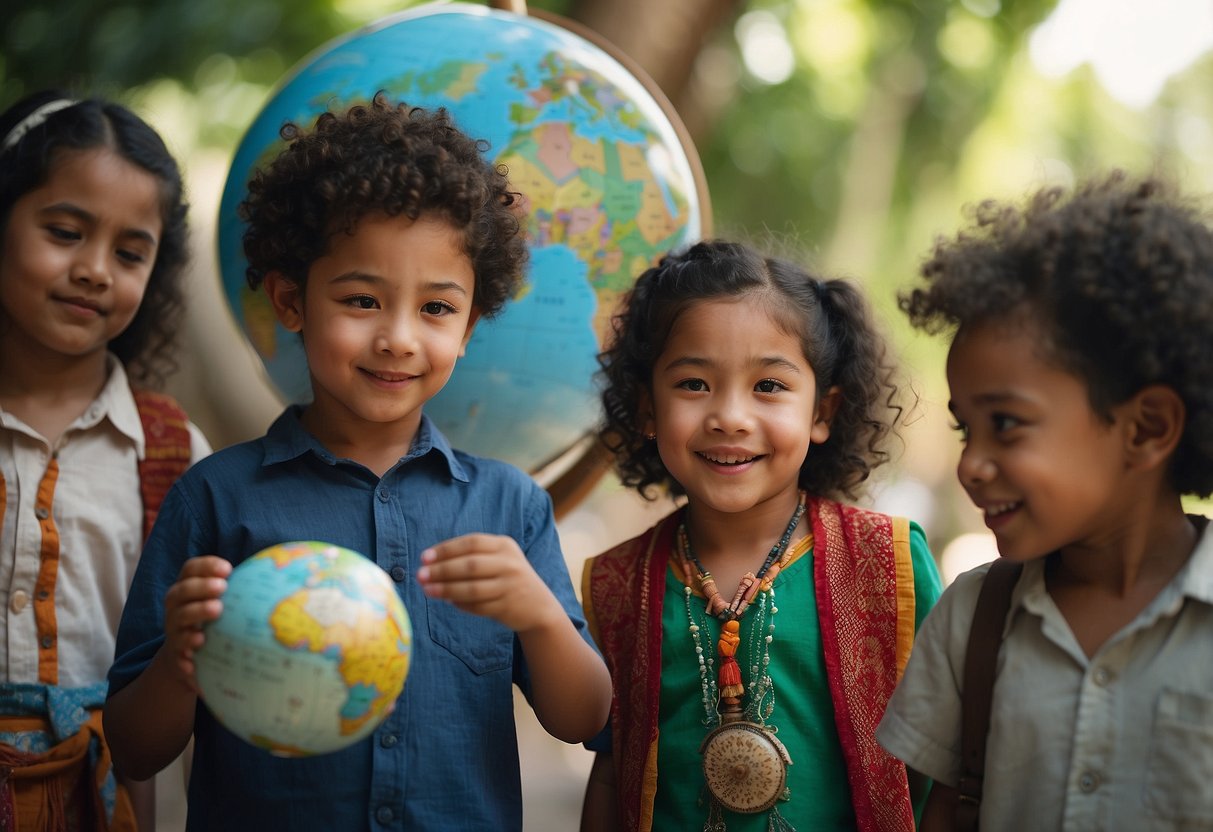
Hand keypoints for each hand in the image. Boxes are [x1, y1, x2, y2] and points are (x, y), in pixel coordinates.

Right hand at [162, 555, 230, 691]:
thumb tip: (277, 575)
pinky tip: (199, 645)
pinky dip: (187, 645)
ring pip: (179, 617)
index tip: (228, 569)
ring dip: (197, 611)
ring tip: (217, 610)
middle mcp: (176, 606)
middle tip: (222, 587)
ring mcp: (173, 629)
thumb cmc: (213, 625)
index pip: (190, 569)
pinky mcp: (175, 652)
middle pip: (181, 591)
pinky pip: (177, 648)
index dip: (206, 566)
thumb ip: (238, 591)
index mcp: (188, 589)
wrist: (185, 660)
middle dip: (201, 586)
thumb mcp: (222, 605)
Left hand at [416, 533, 561, 632]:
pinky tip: (448, 601)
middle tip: (420, 575)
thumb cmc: (508, 577)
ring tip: (427, 590)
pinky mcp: (507, 607)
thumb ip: (472, 556)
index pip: (471, 543)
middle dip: (442, 570)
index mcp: (505, 545)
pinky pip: (477, 606)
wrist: (539, 605)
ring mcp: (510, 586)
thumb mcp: (499, 558)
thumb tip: (431, 562)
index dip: (446, 549)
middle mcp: (509, 564)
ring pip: (471, 588)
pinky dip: (460, 604)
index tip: (424, 557)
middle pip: (470, 565)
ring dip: (446, 589)